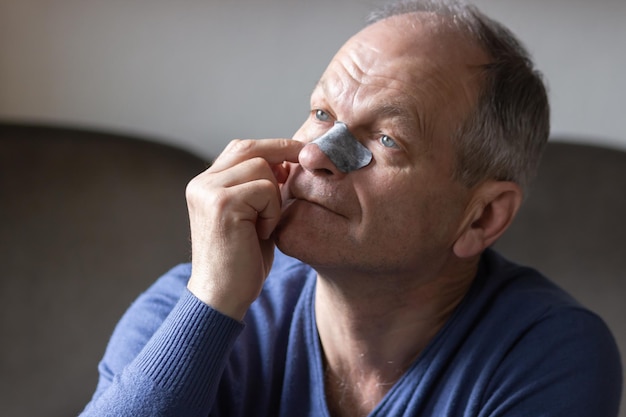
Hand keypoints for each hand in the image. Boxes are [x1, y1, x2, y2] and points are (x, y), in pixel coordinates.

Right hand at [185, 139, 302, 319]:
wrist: (222, 297)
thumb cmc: (240, 262)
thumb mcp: (251, 218)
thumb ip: (260, 189)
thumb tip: (285, 163)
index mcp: (205, 185)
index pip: (241, 149)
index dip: (272, 148)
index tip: (298, 152)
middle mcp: (201, 183)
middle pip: (249, 148)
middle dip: (282, 151)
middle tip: (306, 159)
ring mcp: (208, 191)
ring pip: (261, 167)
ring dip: (275, 196)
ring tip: (266, 225)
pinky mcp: (222, 203)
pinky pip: (265, 190)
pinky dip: (273, 211)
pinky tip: (262, 234)